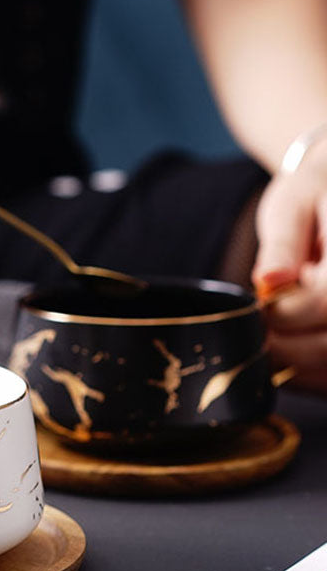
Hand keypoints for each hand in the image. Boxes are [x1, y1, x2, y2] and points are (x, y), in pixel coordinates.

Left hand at [253, 149, 326, 390]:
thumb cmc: (314, 193)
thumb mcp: (293, 205)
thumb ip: (282, 245)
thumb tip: (270, 280)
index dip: (289, 314)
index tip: (259, 310)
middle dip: (292, 349)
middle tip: (255, 340)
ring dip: (303, 369)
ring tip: (269, 350)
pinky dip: (316, 376)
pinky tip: (290, 366)